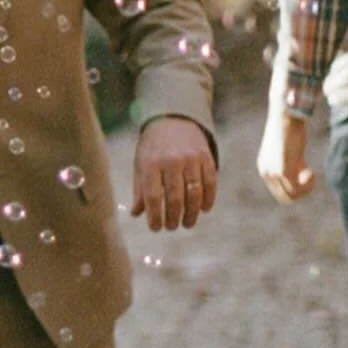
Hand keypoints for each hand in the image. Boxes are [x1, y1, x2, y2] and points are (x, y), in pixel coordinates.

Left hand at [131, 116, 217, 230]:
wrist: (173, 118)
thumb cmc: (152, 147)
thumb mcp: (141, 165)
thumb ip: (140, 189)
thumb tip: (136, 214)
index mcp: (150, 164)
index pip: (153, 197)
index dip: (155, 216)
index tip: (156, 228)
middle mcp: (171, 161)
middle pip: (175, 198)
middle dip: (174, 218)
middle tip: (172, 227)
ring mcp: (190, 158)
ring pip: (194, 193)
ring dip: (192, 213)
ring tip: (187, 223)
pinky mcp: (206, 157)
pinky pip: (210, 182)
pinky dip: (208, 199)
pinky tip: (204, 209)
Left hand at [257, 108, 315, 202]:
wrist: (287, 115)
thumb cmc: (291, 129)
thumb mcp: (290, 150)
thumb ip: (292, 163)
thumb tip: (300, 173)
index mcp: (265, 168)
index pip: (279, 190)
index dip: (296, 186)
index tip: (305, 171)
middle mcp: (266, 172)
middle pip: (284, 196)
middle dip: (301, 190)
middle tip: (310, 174)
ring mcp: (272, 172)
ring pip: (291, 196)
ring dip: (305, 189)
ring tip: (311, 174)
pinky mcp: (282, 170)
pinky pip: (295, 189)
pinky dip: (307, 186)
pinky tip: (312, 173)